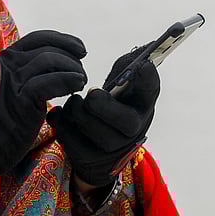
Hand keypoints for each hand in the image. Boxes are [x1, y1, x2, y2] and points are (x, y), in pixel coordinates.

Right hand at [0, 30, 86, 181]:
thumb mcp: (4, 88)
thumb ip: (21, 75)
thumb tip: (50, 69)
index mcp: (3, 59)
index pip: (38, 38)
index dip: (63, 40)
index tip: (80, 49)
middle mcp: (6, 64)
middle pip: (48, 48)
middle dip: (71, 56)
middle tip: (82, 69)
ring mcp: (12, 80)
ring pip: (51, 60)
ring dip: (72, 68)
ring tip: (81, 80)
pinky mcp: (21, 98)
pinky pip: (51, 81)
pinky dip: (68, 80)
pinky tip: (77, 86)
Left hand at [46, 44, 159, 186]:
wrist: (100, 143)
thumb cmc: (113, 103)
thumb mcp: (123, 85)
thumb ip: (128, 66)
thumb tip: (141, 56)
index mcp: (144, 102)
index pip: (151, 88)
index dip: (147, 77)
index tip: (142, 65)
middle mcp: (135, 129)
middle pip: (122, 120)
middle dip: (100, 103)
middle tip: (91, 94)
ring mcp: (113, 148)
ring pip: (92, 128)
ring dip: (77, 111)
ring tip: (75, 102)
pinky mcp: (90, 159)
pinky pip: (71, 140)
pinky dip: (63, 124)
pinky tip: (64, 115)